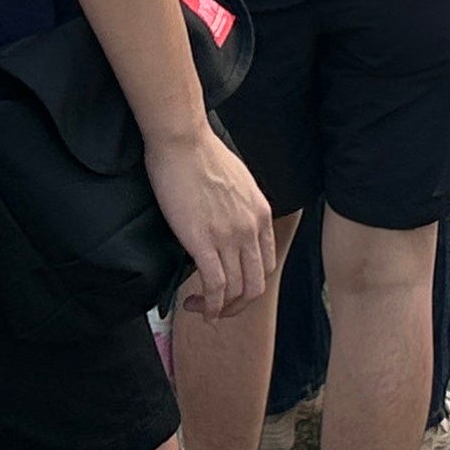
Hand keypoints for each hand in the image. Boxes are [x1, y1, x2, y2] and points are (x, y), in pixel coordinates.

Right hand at [149, 122, 275, 314]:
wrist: (182, 140)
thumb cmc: (202, 155)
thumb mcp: (237, 182)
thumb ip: (240, 207)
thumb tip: (229, 225)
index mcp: (261, 213)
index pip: (267, 264)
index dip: (249, 285)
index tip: (230, 289)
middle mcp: (251, 228)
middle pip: (256, 285)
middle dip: (238, 305)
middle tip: (218, 308)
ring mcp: (229, 236)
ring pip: (236, 291)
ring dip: (219, 308)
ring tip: (200, 307)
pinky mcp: (203, 241)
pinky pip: (214, 286)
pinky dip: (208, 305)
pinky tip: (197, 306)